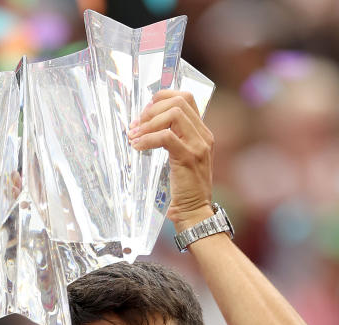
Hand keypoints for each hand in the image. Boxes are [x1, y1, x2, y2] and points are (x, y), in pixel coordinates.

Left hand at [127, 90, 214, 231]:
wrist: (194, 212)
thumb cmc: (184, 188)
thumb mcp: (181, 157)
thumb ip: (172, 139)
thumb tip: (144, 124)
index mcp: (202, 132)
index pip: (186, 98)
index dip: (162, 97)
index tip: (145, 111)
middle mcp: (204, 135)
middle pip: (179, 102)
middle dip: (152, 109)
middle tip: (136, 125)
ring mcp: (198, 145)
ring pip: (174, 115)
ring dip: (149, 123)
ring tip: (134, 136)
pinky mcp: (188, 158)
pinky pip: (166, 137)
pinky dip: (148, 139)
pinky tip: (137, 147)